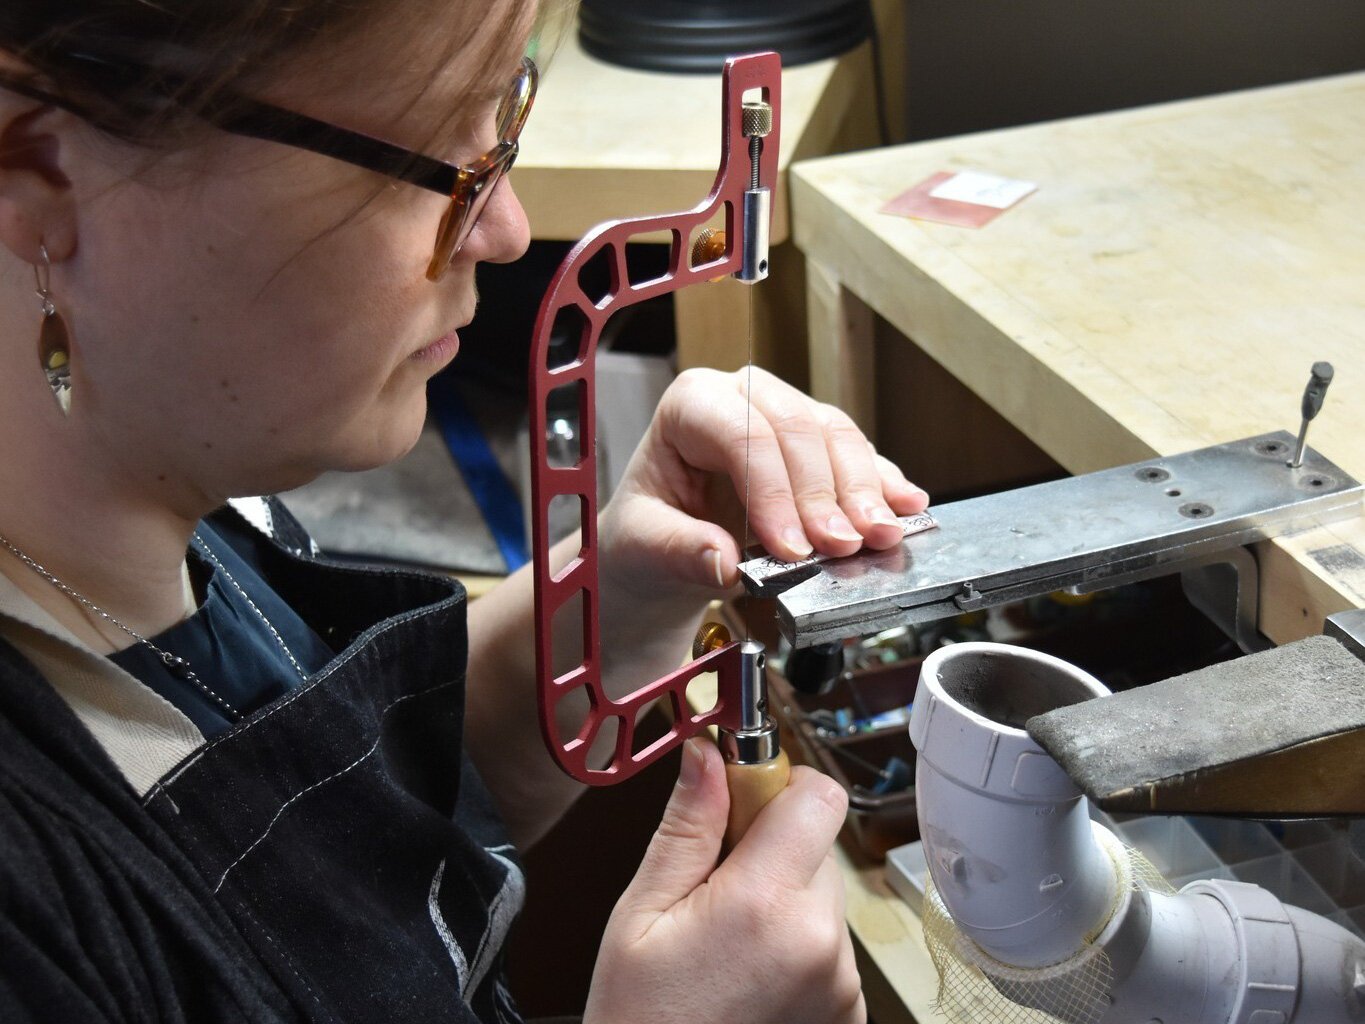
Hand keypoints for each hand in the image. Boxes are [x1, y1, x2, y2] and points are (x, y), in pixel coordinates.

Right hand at [584, 739, 864, 1023]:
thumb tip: (708, 756)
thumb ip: (685, 828)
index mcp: (765, 904)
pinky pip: (829, 946)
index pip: (817, 795)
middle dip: (770, 848)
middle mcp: (821, 942)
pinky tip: (747, 976)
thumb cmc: (641, 1023)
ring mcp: (842, 984)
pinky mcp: (849, 1013)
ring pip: (821, 897)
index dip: (779, 784)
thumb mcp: (641, 915)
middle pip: (817, 844)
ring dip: (783, 901)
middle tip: (714, 884)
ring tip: (725, 946)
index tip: (740, 799)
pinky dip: (796, 948)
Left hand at [600, 366, 928, 602]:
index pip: (743, 435)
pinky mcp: (818, 449)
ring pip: (838, 438)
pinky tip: (907, 509)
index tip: (791, 548)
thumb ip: (681, 551)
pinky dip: (885, 487)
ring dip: (866, 491)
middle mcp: (744, 397)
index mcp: (692, 405)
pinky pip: (861, 459)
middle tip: (843, 546)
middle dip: (826, 492)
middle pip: (799, 429)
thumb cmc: (648, 533)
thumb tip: (724, 562)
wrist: (662, 552)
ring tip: (881, 536)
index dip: (773, 490)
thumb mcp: (645, 545)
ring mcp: (786, 418)